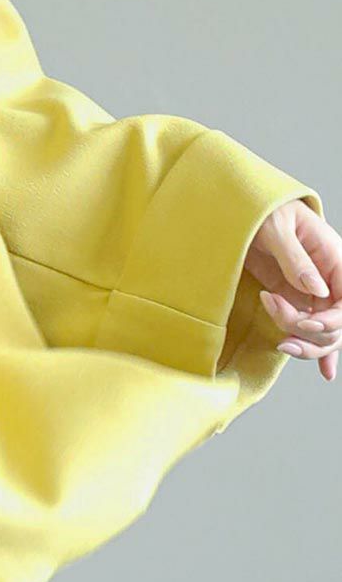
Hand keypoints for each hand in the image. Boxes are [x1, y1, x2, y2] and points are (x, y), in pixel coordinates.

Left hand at [244, 198, 340, 382]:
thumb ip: (295, 259)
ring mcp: (315, 293)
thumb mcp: (276, 227)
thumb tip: (316, 289)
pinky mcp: (297, 300)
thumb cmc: (264, 210)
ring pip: (324, 333)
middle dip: (308, 331)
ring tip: (281, 342)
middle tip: (276, 313)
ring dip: (304, 344)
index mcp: (336, 259)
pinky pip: (314, 330)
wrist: (247, 209)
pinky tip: (326, 372)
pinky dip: (321, 351)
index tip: (306, 323)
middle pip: (337, 324)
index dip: (332, 320)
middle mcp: (331, 280)